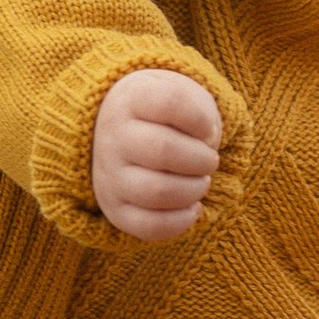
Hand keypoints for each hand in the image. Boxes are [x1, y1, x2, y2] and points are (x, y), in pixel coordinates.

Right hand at [92, 67, 223, 238]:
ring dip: (193, 190)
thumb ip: (201, 110)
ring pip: (156, 191)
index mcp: (131, 99)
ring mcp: (109, 174)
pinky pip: (147, 225)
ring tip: (201, 182)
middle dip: (202, 160)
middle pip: (163, 150)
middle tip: (210, 161)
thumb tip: (208, 141)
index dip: (201, 120)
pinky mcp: (113, 207)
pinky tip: (193, 208)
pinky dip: (180, 222)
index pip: (170, 103)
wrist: (121, 132)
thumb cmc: (164, 114)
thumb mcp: (181, 93)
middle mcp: (113, 136)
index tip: (208, 129)